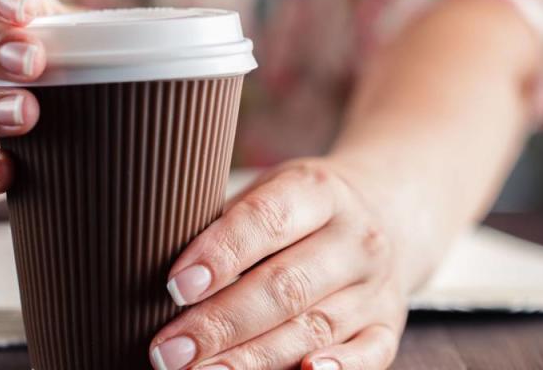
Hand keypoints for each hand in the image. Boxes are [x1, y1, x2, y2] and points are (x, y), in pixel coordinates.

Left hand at [150, 159, 410, 369]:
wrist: (390, 212)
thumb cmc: (300, 209)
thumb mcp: (271, 190)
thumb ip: (226, 226)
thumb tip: (152, 269)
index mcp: (318, 191)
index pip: (266, 220)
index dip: (220, 254)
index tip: (174, 286)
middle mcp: (354, 238)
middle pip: (284, 287)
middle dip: (220, 324)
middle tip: (167, 351)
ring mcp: (375, 286)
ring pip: (313, 328)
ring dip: (251, 358)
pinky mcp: (389, 326)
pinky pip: (370, 354)